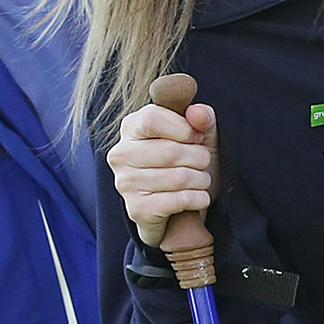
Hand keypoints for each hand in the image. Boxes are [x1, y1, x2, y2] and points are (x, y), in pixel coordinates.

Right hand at [110, 97, 217, 244]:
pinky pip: (180, 200)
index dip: (184, 128)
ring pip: (180, 177)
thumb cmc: (186, 163)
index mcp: (131, 128)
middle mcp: (121, 154)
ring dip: (202, 179)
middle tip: (203, 163)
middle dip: (200, 157)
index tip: (197, 137)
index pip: (153, 119)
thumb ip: (201, 117)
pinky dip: (199, 198)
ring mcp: (125, 183)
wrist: (176, 210)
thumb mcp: (198, 135)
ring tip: (200, 180)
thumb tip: (196, 112)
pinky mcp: (137, 209)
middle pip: (171, 151)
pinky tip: (198, 197)